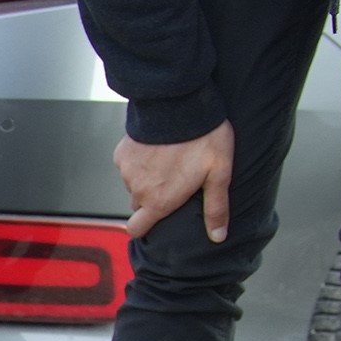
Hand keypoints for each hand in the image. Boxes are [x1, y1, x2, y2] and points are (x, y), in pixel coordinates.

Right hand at [114, 121, 233, 241]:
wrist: (180, 104)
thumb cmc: (203, 138)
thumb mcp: (218, 174)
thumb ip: (216, 208)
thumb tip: (218, 236)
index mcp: (159, 201)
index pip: (137, 229)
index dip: (144, 228)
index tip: (154, 221)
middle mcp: (138, 190)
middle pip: (138, 204)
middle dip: (152, 198)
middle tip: (173, 181)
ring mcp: (127, 171)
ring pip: (134, 183)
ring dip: (147, 177)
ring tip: (168, 159)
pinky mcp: (122, 152)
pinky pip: (128, 164)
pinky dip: (139, 160)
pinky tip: (156, 147)